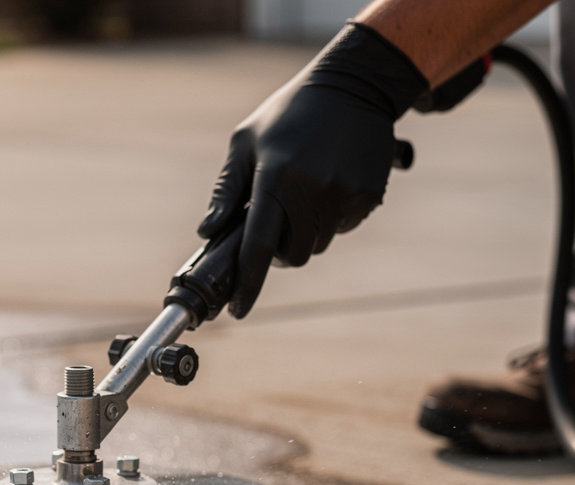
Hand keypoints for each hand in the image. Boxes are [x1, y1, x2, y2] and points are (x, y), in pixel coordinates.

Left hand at [198, 23, 427, 317]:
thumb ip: (226, 191)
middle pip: (291, 257)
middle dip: (279, 253)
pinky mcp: (367, 196)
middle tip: (275, 226)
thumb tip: (207, 231)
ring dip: (304, 234)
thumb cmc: (289, 114)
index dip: (247, 285)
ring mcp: (343, 195)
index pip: (257, 247)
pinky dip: (330, 220)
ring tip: (303, 196)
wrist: (354, 83)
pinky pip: (342, 229)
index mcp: (275, 179)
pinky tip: (328, 186)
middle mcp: (311, 191)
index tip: (237, 311)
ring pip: (316, 246)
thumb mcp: (246, 142)